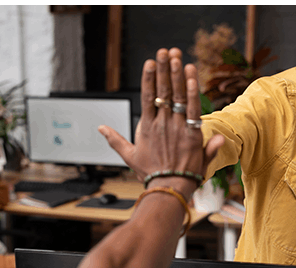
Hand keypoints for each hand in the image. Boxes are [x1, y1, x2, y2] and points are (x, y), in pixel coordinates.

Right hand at [98, 48, 223, 199]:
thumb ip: (115, 140)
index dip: (149, 77)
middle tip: (165, 51)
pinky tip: (192, 76)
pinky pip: (194, 109)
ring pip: (177, 96)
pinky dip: (193, 92)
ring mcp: (177, 127)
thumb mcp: (129, 156)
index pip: (147, 96)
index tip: (151, 62)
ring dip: (177, 75)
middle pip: (162, 91)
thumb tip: (101, 128)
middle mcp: (162, 124)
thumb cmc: (150, 173)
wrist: (169, 187)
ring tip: (177, 56)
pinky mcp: (192, 134)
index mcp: (147, 127)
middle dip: (164, 69)